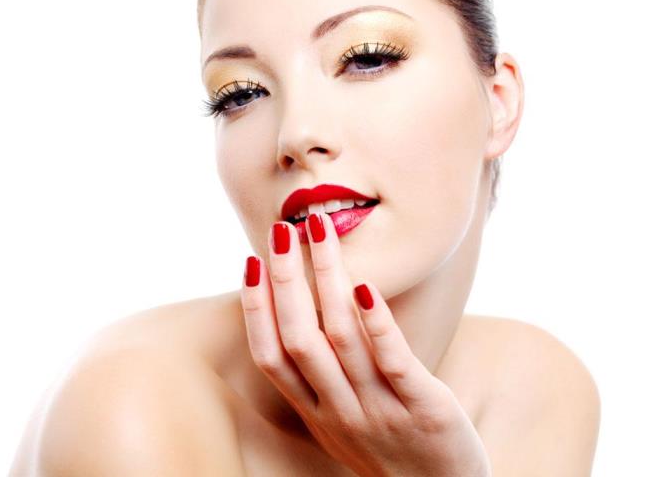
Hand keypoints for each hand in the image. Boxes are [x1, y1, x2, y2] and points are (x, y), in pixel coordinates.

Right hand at [240, 212, 491, 476]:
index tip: (251, 261)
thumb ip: (320, 375)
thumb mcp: (340, 418)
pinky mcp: (424, 409)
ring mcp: (380, 410)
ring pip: (342, 338)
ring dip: (327, 280)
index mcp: (315, 410)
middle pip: (300, 339)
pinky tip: (365, 286)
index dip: (256, 309)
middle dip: (287, 280)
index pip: (271, 355)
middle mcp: (339, 410)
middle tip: (282, 230)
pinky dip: (376, 324)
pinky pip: (395, 363)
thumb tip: (303, 313)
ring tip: (320, 232)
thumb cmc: (388, 447)